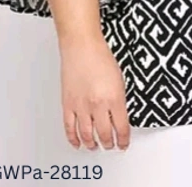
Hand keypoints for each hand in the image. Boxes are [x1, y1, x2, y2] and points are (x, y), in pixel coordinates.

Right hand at [59, 34, 130, 151]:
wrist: (82, 46)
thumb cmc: (101, 57)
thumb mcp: (119, 79)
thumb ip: (119, 99)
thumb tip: (119, 115)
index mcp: (114, 98)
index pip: (121, 127)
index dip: (122, 139)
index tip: (123, 143)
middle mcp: (98, 105)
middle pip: (104, 134)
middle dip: (108, 143)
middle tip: (110, 146)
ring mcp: (81, 106)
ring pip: (86, 135)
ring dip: (92, 144)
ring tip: (95, 146)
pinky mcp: (68, 105)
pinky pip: (70, 128)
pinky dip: (74, 138)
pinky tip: (77, 143)